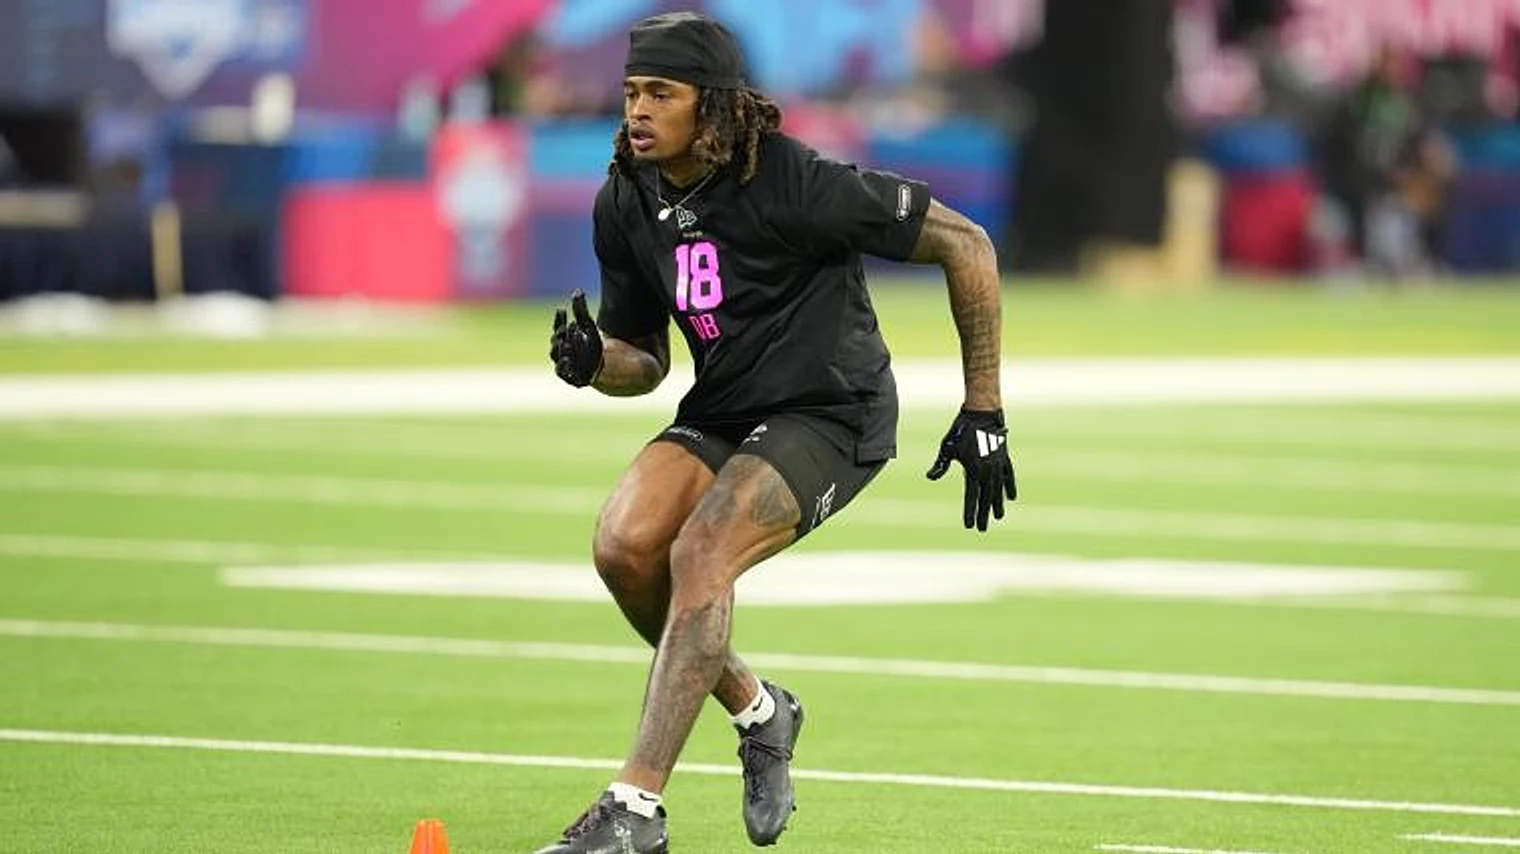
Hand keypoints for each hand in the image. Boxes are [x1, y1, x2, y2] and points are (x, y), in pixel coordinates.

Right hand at [549, 289, 603, 387]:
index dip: (559, 319)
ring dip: (561, 349)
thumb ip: (580, 311)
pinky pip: (562, 372)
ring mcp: (562, 364)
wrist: (599, 367)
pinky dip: (563, 367)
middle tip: (566, 327)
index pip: (558, 327)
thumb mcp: (588, 327)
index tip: (563, 310)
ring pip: (557, 356)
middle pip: (556, 341)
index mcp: (562, 338)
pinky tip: (568, 360)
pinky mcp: (569, 376)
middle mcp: (559, 351)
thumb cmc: (590, 345)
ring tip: (567, 343)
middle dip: (560, 334)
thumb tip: (578, 291)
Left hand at [925, 408, 1017, 530]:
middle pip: (986, 497)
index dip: (970, 512)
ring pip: (998, 489)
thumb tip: (930, 477)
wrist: (982, 412)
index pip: (971, 497)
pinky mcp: (1004, 457)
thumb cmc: (961, 429)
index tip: (969, 526)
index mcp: (973, 470)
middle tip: (982, 529)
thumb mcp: (947, 447)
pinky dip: (1010, 487)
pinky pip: (1009, 476)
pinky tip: (1012, 498)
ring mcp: (998, 464)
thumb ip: (941, 465)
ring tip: (998, 517)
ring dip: (998, 504)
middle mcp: (987, 470)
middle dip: (984, 514)